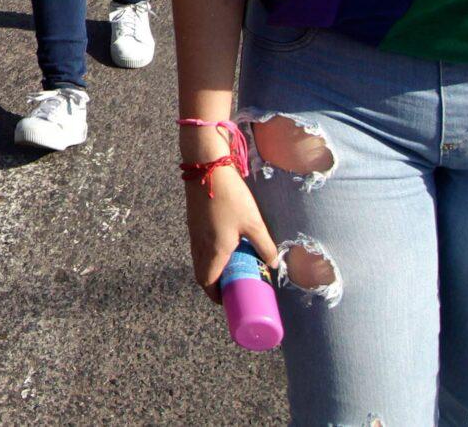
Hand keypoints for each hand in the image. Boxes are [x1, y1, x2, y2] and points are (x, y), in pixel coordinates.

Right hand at [184, 159, 278, 303]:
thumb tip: (274, 263)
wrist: (207, 168)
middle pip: (201, 273)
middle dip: (213, 284)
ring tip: (228, 267)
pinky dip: (206, 255)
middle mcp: (200, 245)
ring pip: (198, 260)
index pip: (208, 281)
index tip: (226, 299)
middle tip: (229, 285)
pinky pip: (197, 247)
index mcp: (215, 250)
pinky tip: (221, 245)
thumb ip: (264, 245)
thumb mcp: (254, 222)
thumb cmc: (231, 196)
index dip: (215, 295)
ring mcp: (194, 233)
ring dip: (210, 269)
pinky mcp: (193, 222)